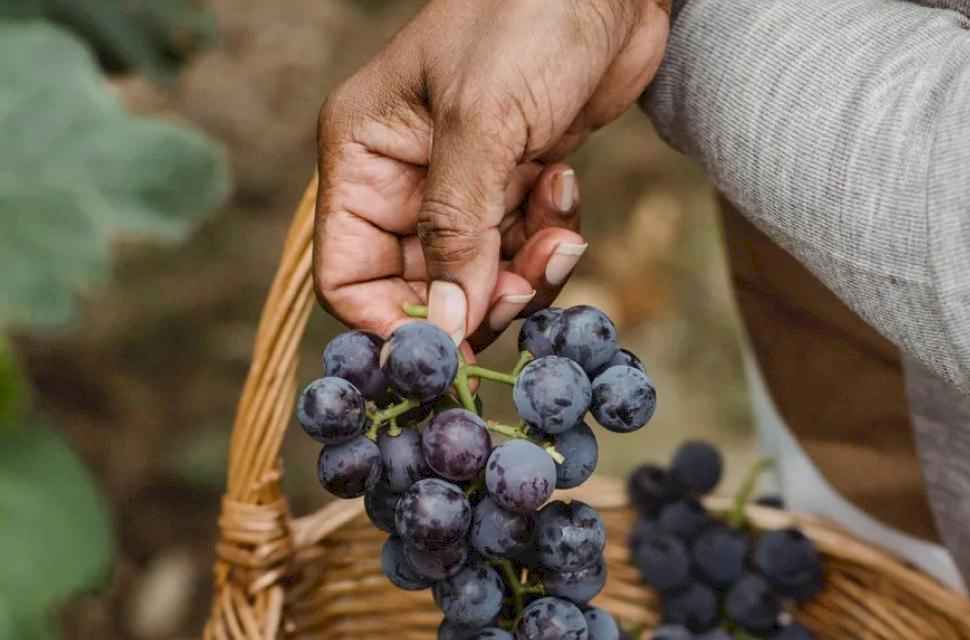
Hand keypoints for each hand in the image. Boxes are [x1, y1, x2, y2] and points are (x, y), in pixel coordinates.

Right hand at [315, 0, 669, 343]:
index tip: (453, 349)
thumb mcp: (482, 123)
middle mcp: (406, 177)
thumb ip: (457, 229)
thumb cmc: (527, 19)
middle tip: (527, 284)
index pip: (349, 275)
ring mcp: (463, 183)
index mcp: (365, 154)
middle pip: (423, 288)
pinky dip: (550, 236)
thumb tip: (443, 327)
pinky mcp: (515, 182)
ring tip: (560, 230)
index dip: (393, 322)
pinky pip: (524, 247)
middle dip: (478, 298)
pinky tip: (564, 186)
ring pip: (481, 276)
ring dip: (527, 269)